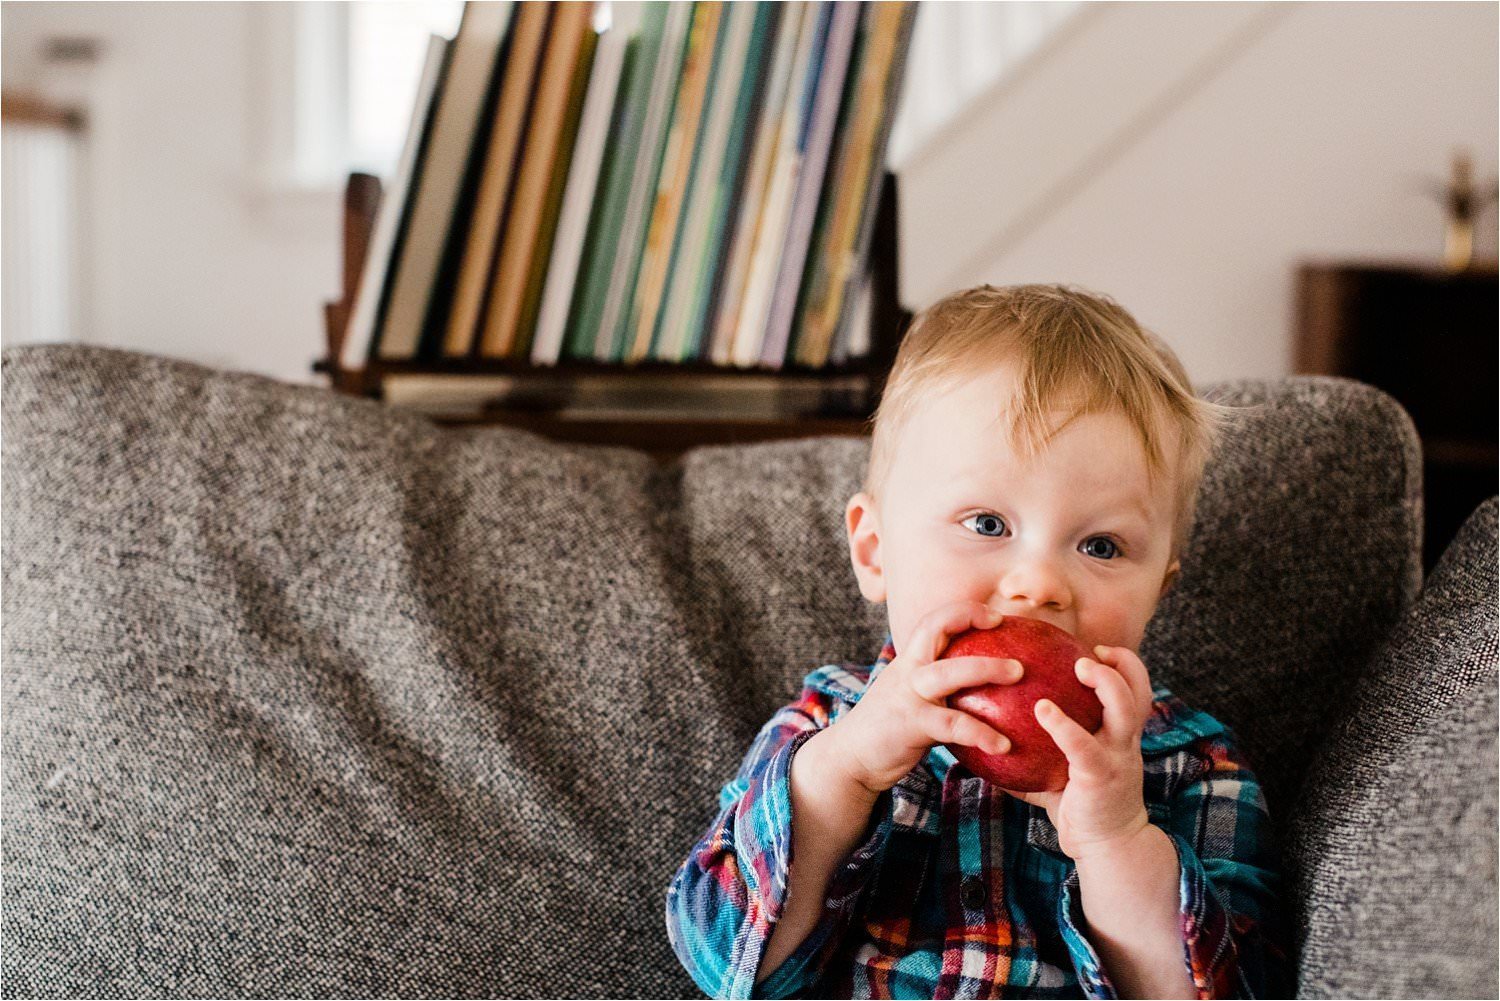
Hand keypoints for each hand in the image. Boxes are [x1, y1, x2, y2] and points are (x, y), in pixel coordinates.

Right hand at [823, 601, 1022, 796]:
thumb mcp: (911, 695)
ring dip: (987, 668)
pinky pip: (953, 725)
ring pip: (950, 672)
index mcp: (909, 661)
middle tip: (1009, 626)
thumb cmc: (890, 727)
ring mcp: (908, 695)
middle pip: (937, 630)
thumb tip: (982, 685)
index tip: (996, 618)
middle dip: (973, 621)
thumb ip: (938, 685)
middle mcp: (907, 670)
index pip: (933, 620)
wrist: (851, 758)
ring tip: (1019, 674)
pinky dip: (981, 734)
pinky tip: (1003, 745)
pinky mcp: (911, 724)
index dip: (964, 612)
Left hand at [1004, 645, 1154, 860]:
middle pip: (1137, 691)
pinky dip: (1064, 724)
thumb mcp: (1064, 770)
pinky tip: (1042, 711)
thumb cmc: (1079, 805)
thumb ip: (1039, 748)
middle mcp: (1126, 742)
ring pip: (1124, 709)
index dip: (1125, 665)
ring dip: (1104, 682)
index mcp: (1120, 737)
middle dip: (1122, 665)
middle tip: (1090, 653)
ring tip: (1079, 667)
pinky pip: (1083, 744)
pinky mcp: (1101, 776)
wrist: (1108, 847)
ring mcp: (1117, 757)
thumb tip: (991, 731)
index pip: (1135, 691)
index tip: (1100, 650)